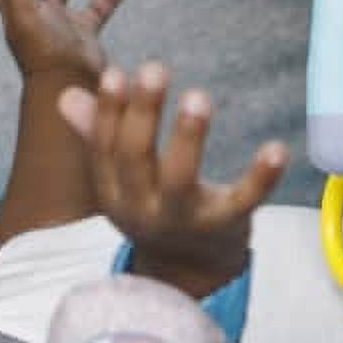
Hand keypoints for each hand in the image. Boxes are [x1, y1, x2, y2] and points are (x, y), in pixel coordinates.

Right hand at [57, 63, 287, 297]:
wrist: (188, 273)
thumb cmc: (153, 206)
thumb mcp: (122, 178)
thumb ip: (99, 135)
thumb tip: (67, 97)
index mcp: (113, 191)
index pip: (104, 149)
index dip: (108, 112)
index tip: (116, 74)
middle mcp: (142, 208)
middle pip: (136, 159)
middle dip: (142, 113)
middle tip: (153, 69)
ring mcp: (184, 220)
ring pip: (180, 179)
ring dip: (188, 137)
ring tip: (198, 97)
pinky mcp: (225, 225)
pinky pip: (242, 201)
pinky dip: (261, 177)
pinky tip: (275, 148)